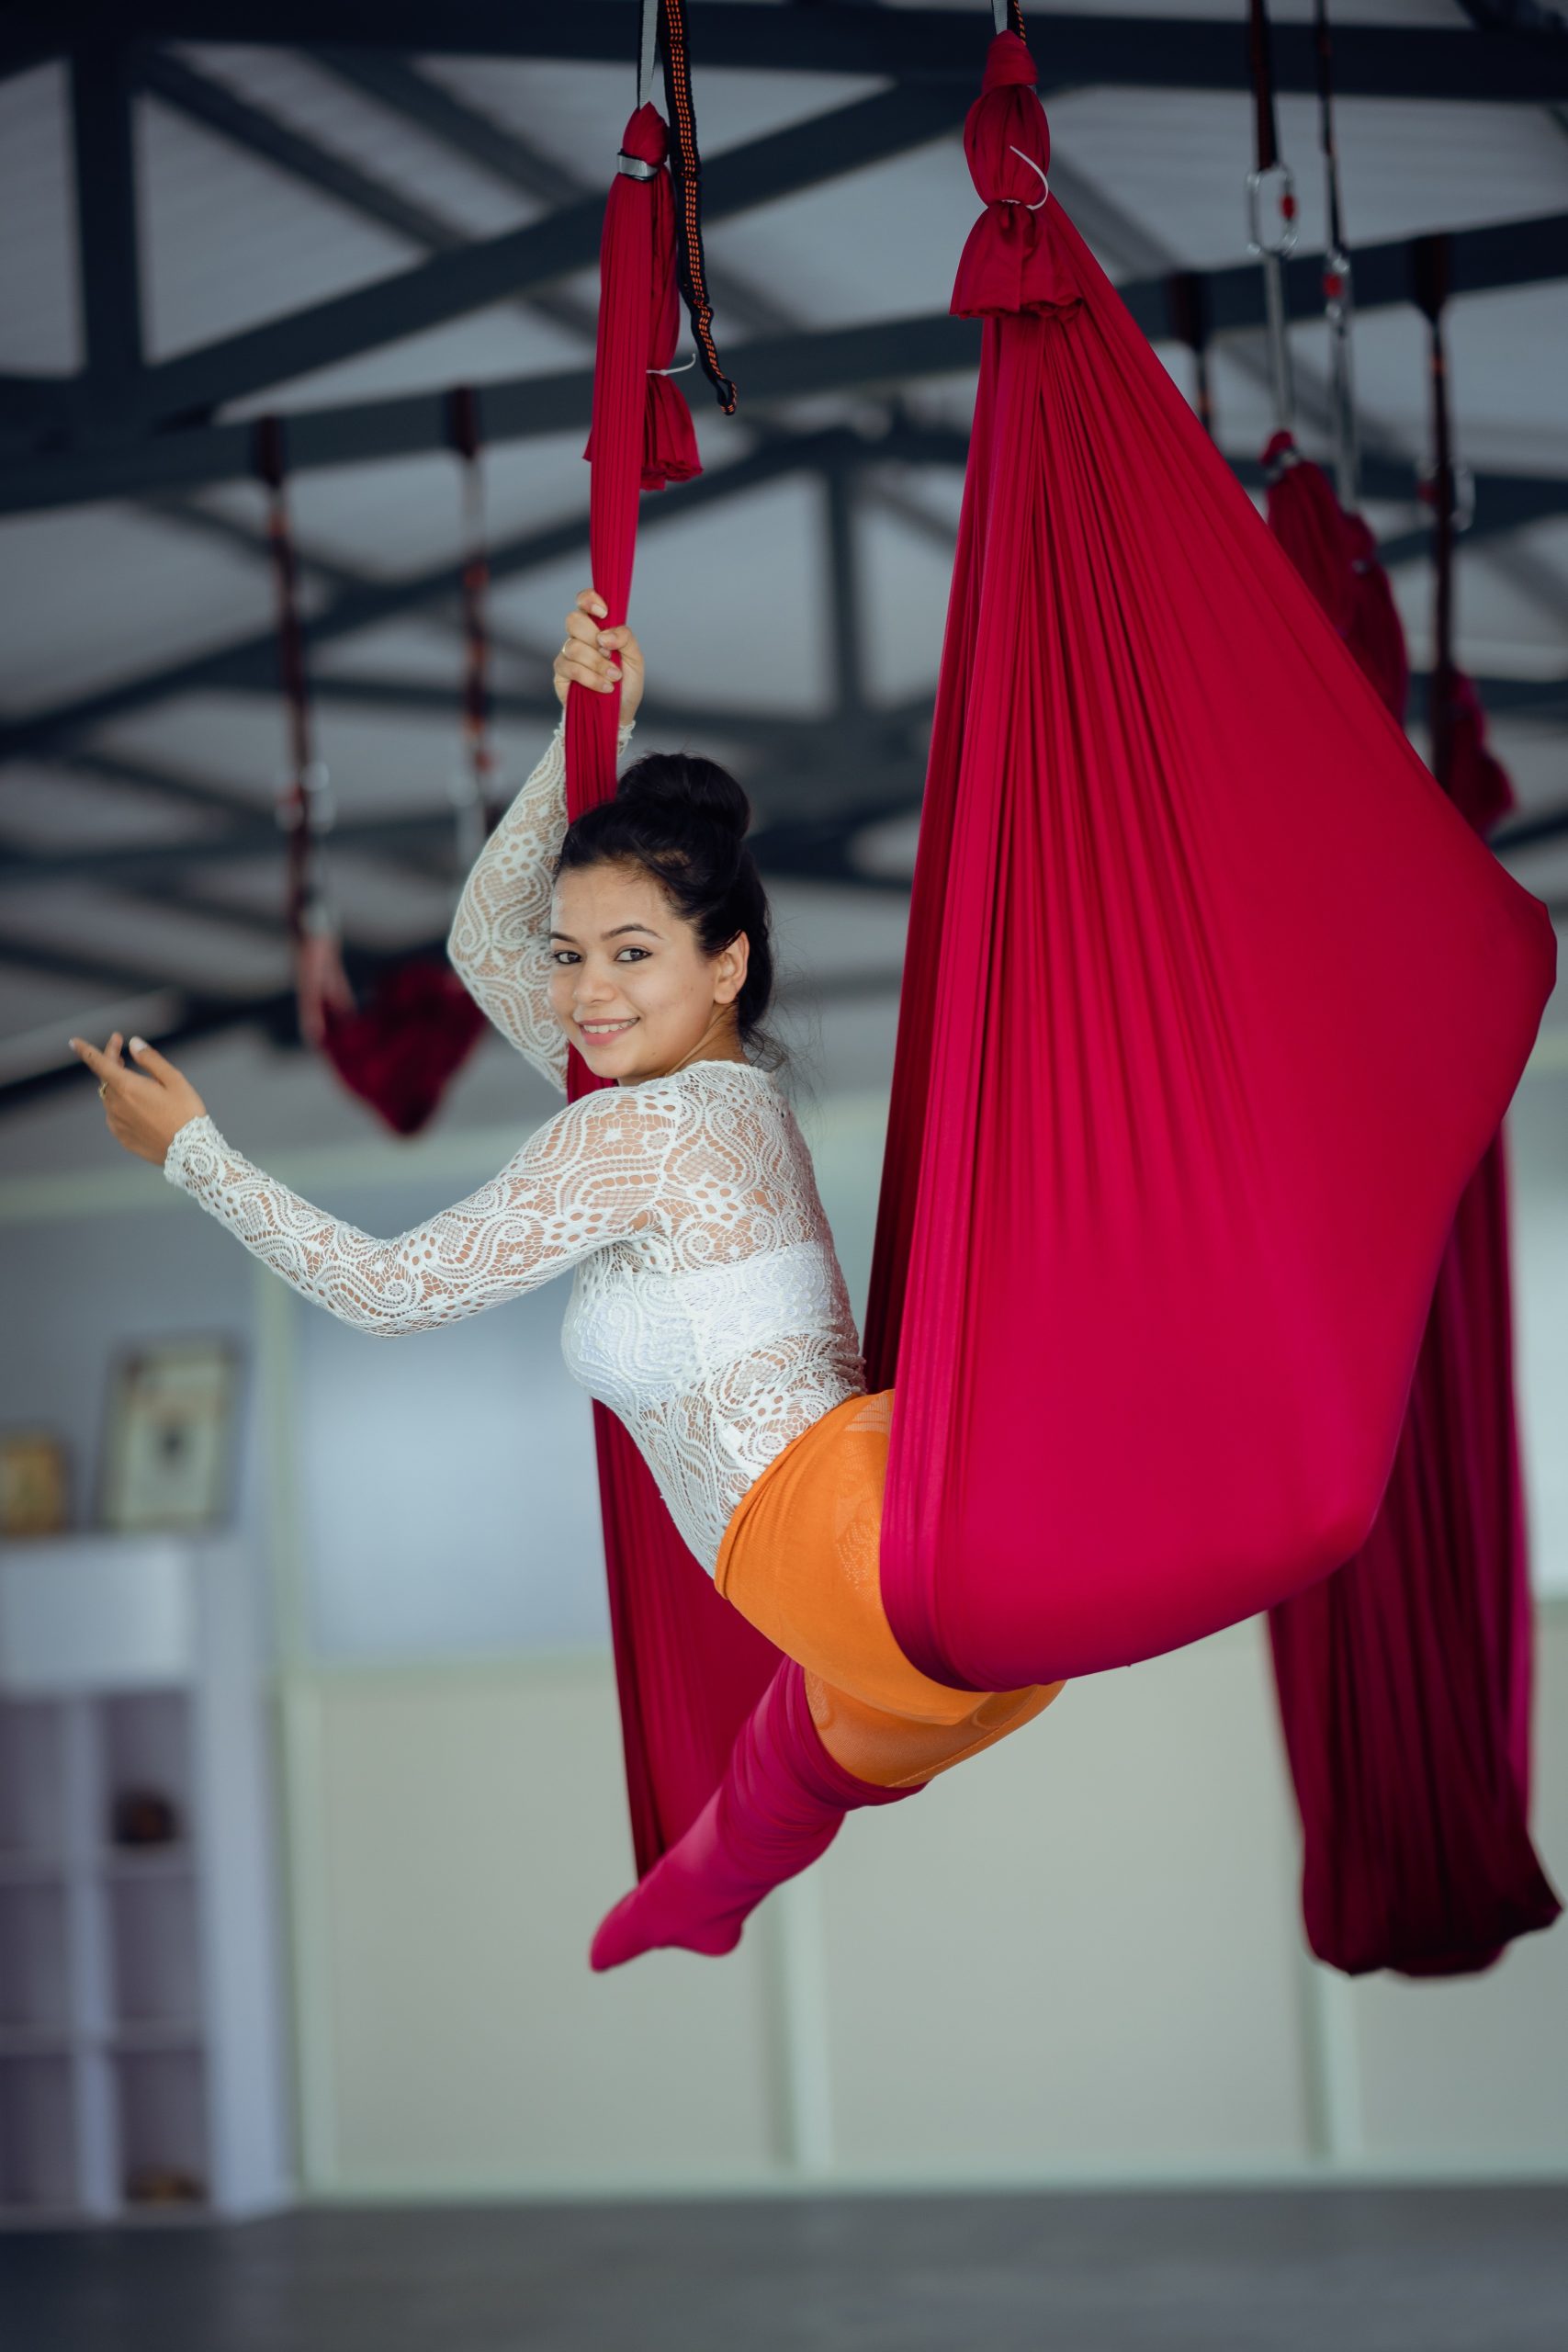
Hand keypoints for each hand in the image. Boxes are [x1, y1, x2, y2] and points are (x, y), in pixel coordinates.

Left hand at [67, 1032, 207, 1168]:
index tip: (74, 1042)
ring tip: (137, 1083)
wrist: (190, 1153)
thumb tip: (133, 1043)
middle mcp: (116, 1104)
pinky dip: (123, 1106)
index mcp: (127, 1087)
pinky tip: (140, 1108)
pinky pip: (116, 1116)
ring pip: (111, 1097)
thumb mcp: (174, 1080)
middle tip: (122, 1053)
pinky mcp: (122, 1137)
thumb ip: (150, 1059)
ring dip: (118, 1085)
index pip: (98, 1063)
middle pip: (105, 1078)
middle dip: (111, 1062)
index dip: (85, 1050)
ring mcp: (117, 1122)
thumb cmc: (186, 1114)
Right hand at [553, 588, 643, 726]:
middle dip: (594, 637)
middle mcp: (579, 637)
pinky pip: (570, 668)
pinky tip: (605, 688)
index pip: (583, 600)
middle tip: (610, 654)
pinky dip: (591, 678)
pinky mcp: (560, 674)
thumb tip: (605, 634)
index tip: (604, 612)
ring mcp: (567, 655)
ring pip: (573, 646)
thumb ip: (626, 638)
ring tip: (614, 677)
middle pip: (573, 620)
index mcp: (597, 627)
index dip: (589, 600)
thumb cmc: (627, 684)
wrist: (619, 714)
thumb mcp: (636, 659)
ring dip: (597, 663)